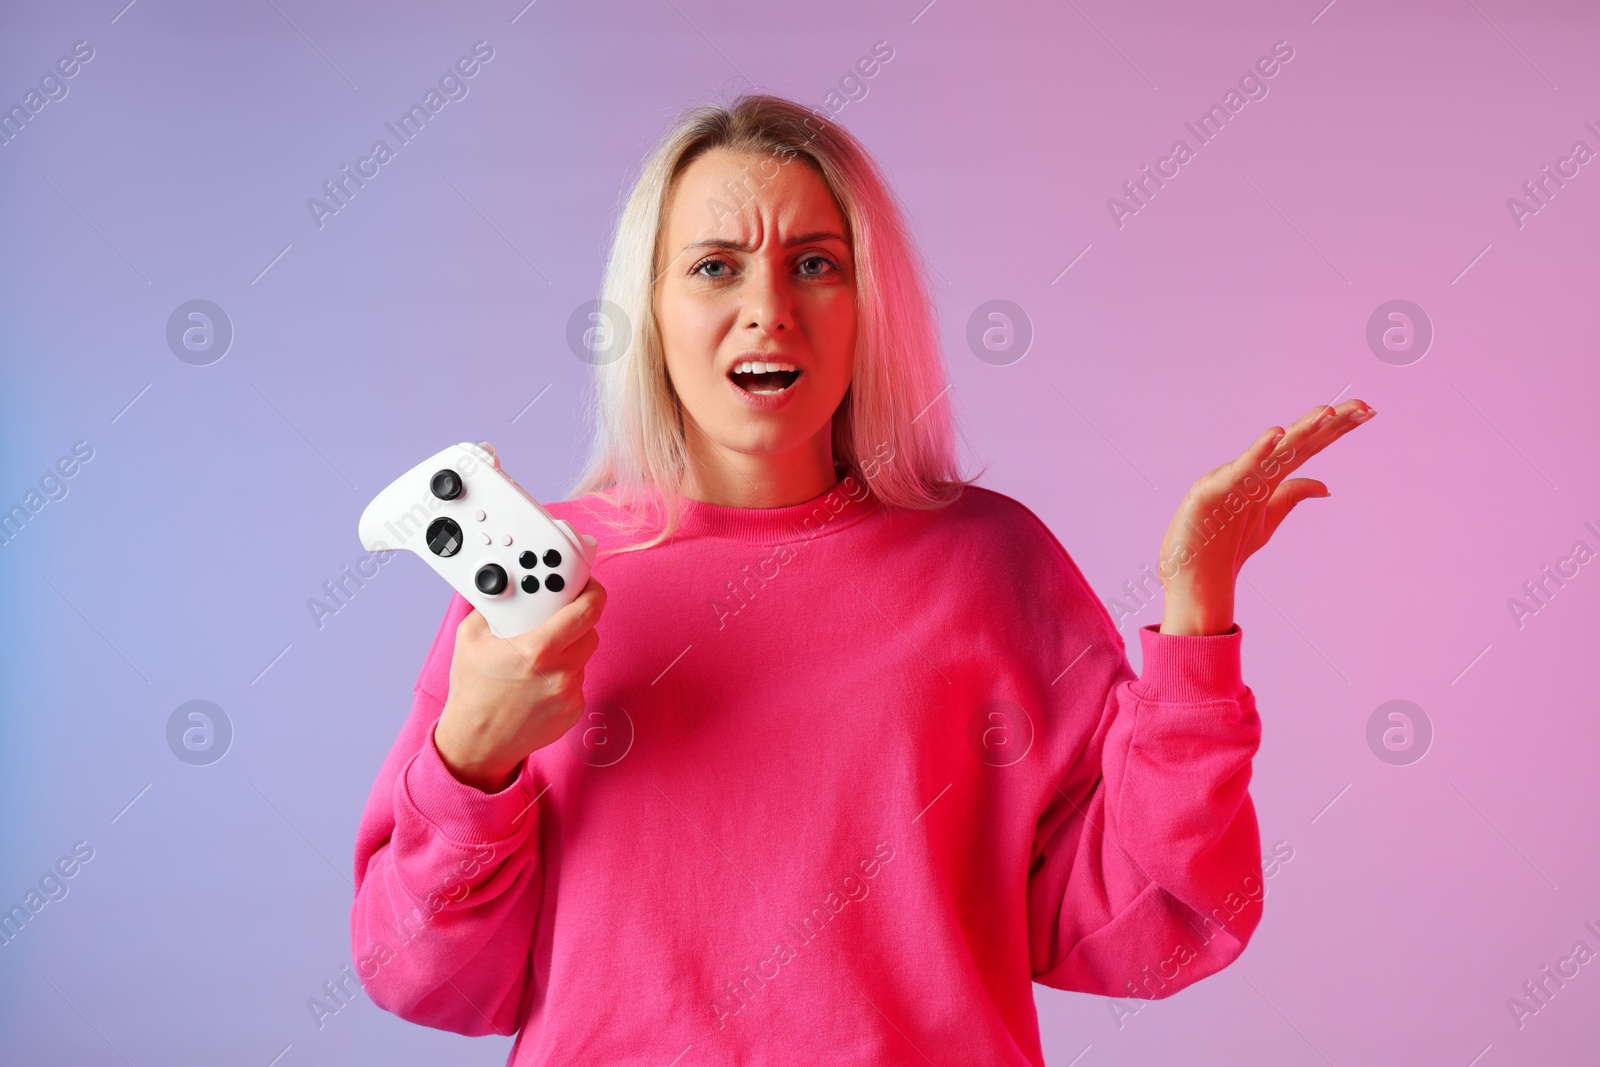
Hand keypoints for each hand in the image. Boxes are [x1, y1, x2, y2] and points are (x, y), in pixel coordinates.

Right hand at [433, 578, 606, 791]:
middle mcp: (560, 673)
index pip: (586, 611)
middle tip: (557, 620)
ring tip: (539, 657)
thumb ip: (492, 607)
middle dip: (576, 622)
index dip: (592, 593)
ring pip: (584, 657)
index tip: (589, 586)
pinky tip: (539, 682)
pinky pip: (578, 682)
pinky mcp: (573, 712)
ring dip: (569, 650)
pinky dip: (564, 677)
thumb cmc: (472, 692)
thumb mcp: (471, 638)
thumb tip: (505, 586)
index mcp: (538, 649)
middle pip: (590, 631)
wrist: (476, 743)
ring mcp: (569, 695)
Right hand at [1156, 400, 1375, 635]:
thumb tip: (1327, 486)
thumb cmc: (1223, 547)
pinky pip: (1242, 471)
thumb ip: (1292, 496)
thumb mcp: (1267, 519)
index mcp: (1268, 477)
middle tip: (1365, 405)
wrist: (1194, 577)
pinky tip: (1276, 434)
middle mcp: (1254, 472)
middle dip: (1331, 423)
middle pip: (1299, 443)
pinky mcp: (1216, 492)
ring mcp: (1235, 480)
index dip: (1337, 429)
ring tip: (1328, 412)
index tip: (1369, 411)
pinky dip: (1259, 452)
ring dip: (1301, 431)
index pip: (1309, 447)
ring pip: (1274, 453)